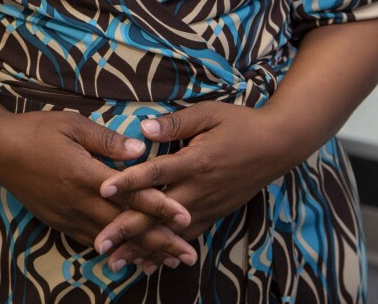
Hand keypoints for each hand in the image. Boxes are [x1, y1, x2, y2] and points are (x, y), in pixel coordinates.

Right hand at [0, 110, 197, 268]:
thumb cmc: (37, 131)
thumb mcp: (74, 124)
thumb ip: (107, 139)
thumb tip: (140, 149)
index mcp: (86, 176)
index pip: (131, 196)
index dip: (160, 208)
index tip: (185, 218)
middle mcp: (80, 202)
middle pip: (127, 227)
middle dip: (160, 242)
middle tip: (189, 255)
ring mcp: (69, 216)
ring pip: (113, 241)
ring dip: (142, 251)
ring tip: (168, 262)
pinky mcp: (60, 222)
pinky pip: (93, 240)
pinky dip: (116, 250)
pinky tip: (130, 255)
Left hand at [95, 102, 284, 273]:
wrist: (276, 146)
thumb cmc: (239, 124)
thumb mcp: (207, 114)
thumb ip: (174, 123)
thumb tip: (143, 128)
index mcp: (195, 162)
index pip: (156, 174)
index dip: (129, 182)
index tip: (103, 190)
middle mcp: (199, 190)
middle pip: (158, 214)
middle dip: (127, 230)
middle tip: (101, 244)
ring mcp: (207, 206)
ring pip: (170, 233)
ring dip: (142, 248)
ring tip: (116, 262)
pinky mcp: (214, 215)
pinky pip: (186, 237)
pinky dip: (166, 252)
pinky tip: (149, 263)